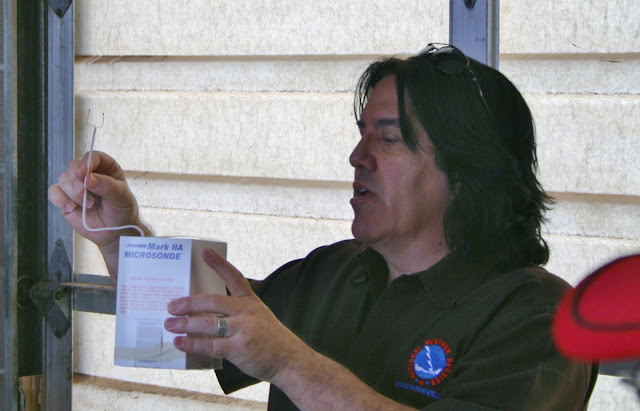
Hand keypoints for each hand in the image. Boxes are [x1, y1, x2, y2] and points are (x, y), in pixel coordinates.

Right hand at [48, 150, 143, 248]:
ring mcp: (76, 186)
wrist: (115, 232)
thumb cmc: (122, 212)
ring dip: (73, 194)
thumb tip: (87, 179)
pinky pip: (53, 192)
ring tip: (88, 206)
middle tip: (86, 196)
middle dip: (77, 182)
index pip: (93, 156)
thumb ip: (107, 186)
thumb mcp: (122, 197)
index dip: (86, 162)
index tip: (83, 174)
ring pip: (63, 179)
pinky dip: (60, 200)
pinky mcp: (66, 198)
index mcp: (106, 168)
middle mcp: (89, 174)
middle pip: (73, 166)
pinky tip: (72, 208)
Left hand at [164, 247, 307, 382]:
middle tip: (171, 306)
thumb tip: (200, 317)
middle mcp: (247, 311)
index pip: (234, 277)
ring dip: (185, 324)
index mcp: (250, 301)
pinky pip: (210, 345)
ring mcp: (244, 329)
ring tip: (170, 325)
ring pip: (207, 323)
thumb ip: (235, 314)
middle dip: (189, 303)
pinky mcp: (239, 348)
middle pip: (213, 301)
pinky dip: (192, 344)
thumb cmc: (270, 340)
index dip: (219, 263)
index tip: (204, 252)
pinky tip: (180, 343)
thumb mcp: (258, 317)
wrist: (289, 360)